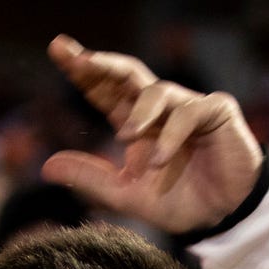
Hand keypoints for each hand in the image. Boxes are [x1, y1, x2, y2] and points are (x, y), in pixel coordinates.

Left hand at [40, 38, 264, 235]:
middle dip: (102, 63)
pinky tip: (160, 159)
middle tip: (78, 58)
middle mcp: (159, 109)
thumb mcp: (125, 195)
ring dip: (139, 115)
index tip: (58, 49)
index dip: (82, 70)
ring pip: (157, 91)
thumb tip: (45, 166)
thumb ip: (90, 179)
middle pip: (127, 73)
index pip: (104, 90)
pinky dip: (170, 135)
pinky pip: (188, 112)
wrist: (222, 218)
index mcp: (135, 123)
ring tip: (125, 138)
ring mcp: (188, 106)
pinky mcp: (216, 112)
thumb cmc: (178, 202)